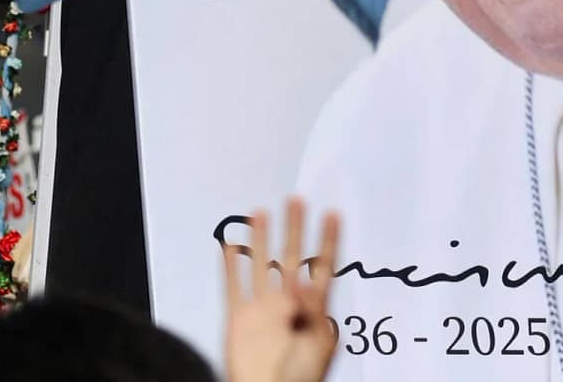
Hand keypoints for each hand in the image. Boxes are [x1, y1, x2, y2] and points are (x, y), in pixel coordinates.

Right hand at [224, 198, 340, 381]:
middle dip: (294, 229)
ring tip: (260, 212)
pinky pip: (234, 286)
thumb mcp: (316, 343)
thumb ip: (311, 309)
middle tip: (296, 200)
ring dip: (261, 239)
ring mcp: (263, 310)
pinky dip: (231, 266)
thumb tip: (306, 279)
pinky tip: (230, 246)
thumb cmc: (301, 378)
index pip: (323, 267)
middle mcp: (288, 303)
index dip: (328, 241)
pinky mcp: (239, 319)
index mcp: (313, 310)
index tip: (333, 215)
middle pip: (292, 257)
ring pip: (261, 265)